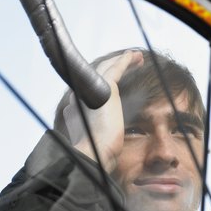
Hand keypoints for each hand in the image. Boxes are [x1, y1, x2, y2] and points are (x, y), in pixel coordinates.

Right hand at [64, 50, 143, 172]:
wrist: (95, 152)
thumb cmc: (98, 154)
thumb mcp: (97, 144)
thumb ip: (99, 137)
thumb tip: (106, 142)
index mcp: (75, 111)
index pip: (88, 91)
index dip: (101, 83)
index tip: (114, 81)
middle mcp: (79, 97)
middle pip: (97, 75)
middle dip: (112, 67)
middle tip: (128, 63)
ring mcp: (90, 90)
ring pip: (106, 68)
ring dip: (121, 61)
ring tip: (135, 57)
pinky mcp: (105, 87)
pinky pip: (116, 67)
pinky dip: (125, 60)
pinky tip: (134, 56)